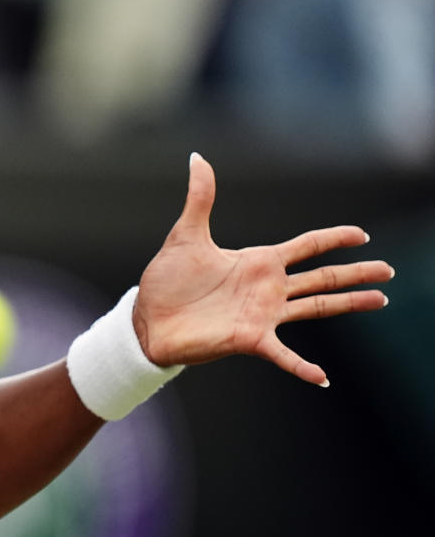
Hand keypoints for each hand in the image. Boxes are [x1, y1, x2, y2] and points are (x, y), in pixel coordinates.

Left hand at [133, 153, 392, 384]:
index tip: (362, 234)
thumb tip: (198, 158)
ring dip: (349, 304)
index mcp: (257, 262)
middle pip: (322, 277)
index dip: (332, 239)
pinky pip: (283, 355)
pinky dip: (303, 367)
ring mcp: (262, 315)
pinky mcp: (250, 339)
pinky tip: (323, 378)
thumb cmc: (167, 280)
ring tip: (380, 300)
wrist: (147, 319)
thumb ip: (200, 198)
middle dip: (356, 273)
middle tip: (389, 271)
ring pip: (316, 307)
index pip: (305, 247)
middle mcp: (267, 288)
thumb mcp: (185, 234)